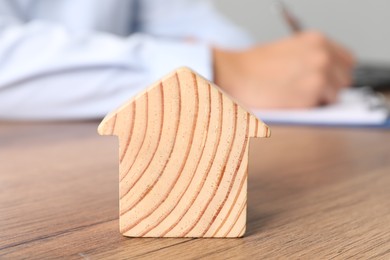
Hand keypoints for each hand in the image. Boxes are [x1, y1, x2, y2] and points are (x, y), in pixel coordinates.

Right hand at [213, 31, 354, 108]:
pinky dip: (308, 108)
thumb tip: (328, 74)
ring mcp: (319, 76)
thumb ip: (312, 58)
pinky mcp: (311, 96)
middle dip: (330, 87)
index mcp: (318, 41)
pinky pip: (320, 108)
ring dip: (320, 99)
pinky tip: (290, 101)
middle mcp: (323, 56)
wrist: (235, 74)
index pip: (347, 60)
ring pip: (335, 96)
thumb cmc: (254, 66)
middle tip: (307, 90)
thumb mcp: (289, 50)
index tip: (328, 79)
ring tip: (295, 95)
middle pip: (345, 80)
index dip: (337, 72)